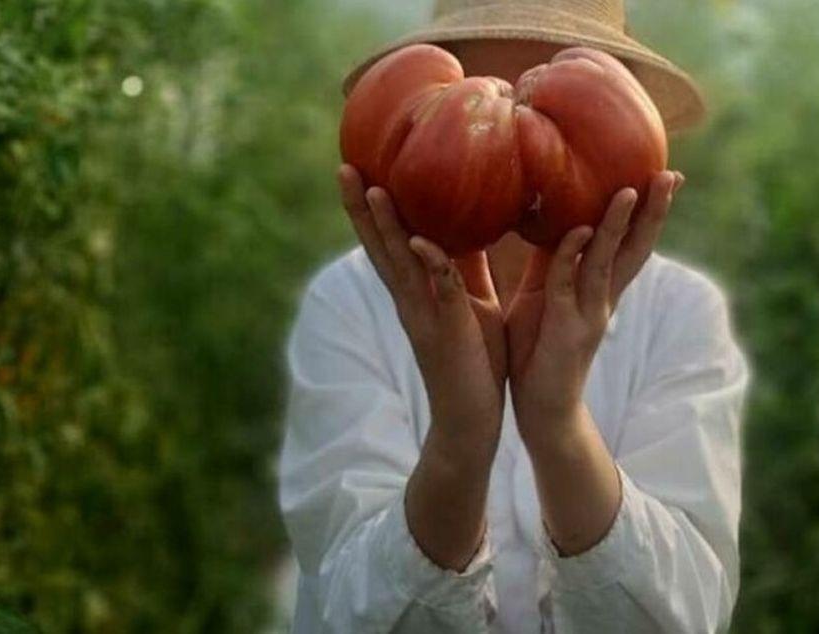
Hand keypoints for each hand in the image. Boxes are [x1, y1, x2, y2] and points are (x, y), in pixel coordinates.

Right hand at [338, 164, 505, 458]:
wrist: (472, 417)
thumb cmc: (474, 358)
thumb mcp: (471, 302)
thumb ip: (462, 269)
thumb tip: (469, 227)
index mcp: (416, 291)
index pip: (389, 242)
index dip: (372, 209)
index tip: (360, 169)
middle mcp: (410, 300)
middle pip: (380, 247)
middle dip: (361, 208)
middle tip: (344, 167)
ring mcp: (424, 316)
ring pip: (400, 264)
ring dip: (385, 228)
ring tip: (372, 189)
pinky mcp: (447, 331)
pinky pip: (440, 293)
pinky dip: (431, 266)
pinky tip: (421, 241)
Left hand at [506, 171, 683, 447]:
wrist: (539, 407)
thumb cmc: (537, 348)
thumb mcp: (542, 294)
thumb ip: (552, 261)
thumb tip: (553, 221)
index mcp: (597, 289)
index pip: (628, 243)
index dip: (645, 212)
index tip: (662, 175)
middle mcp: (602, 299)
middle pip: (635, 249)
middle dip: (653, 212)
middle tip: (671, 174)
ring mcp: (589, 314)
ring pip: (608, 263)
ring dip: (620, 227)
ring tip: (631, 190)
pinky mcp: (568, 330)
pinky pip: (567, 285)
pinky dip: (572, 256)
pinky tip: (580, 231)